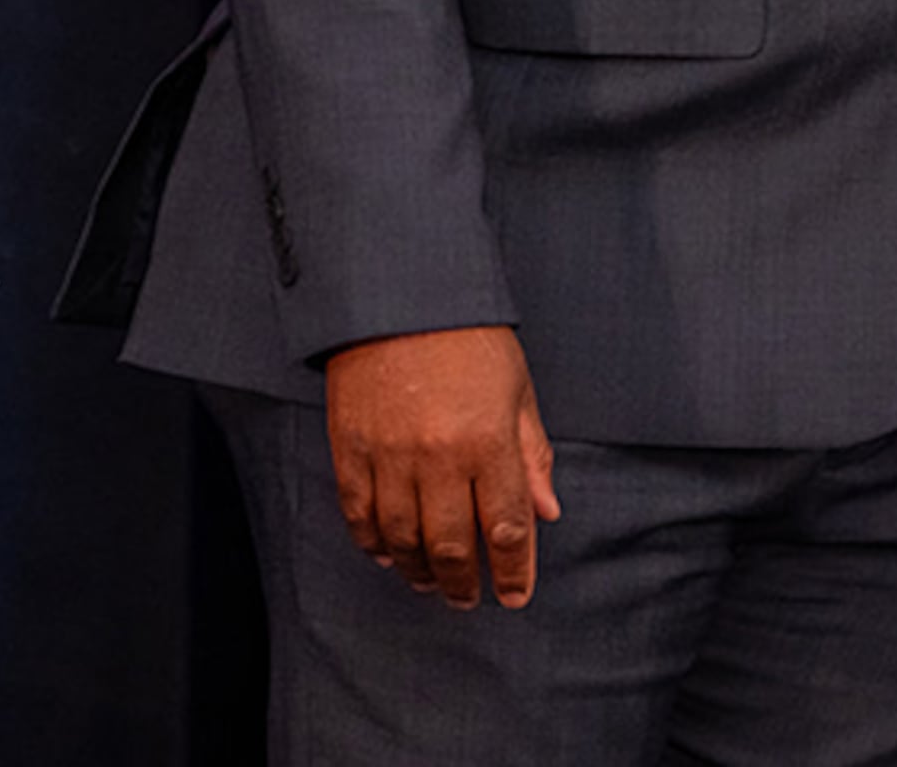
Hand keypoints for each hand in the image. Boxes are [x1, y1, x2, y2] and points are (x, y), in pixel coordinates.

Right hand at [323, 324, 560, 610]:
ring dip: (418, 571)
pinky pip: (358, 515)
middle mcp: (438, 457)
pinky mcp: (350, 450)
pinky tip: (386, 555)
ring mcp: (389, 456)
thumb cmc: (469, 339)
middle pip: (451, 546)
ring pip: (402, 540)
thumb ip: (532, 454)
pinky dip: (372, 543)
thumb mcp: (518, 389)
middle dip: (465, 582)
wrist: (400, 298)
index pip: (506, 526)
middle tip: (470, 599)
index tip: (517, 595)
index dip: (514, 569)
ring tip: (431, 583)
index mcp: (488, 441)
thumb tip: (547, 511)